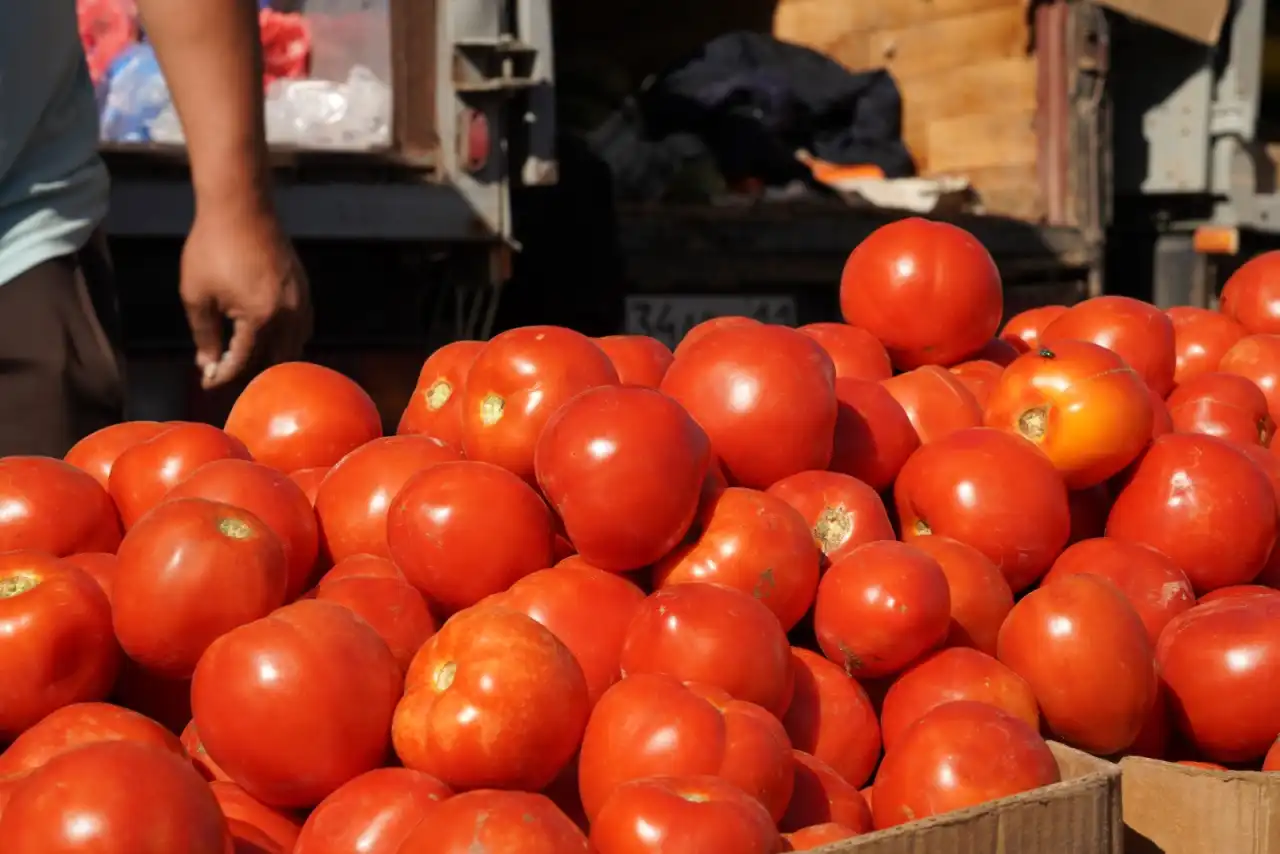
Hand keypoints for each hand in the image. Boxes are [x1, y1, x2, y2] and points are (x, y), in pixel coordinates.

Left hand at [179, 205, 311, 388]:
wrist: (239, 206)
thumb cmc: (212, 246)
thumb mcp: (197, 295)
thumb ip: (204, 335)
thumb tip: (207, 363)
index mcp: (260, 318)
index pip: (243, 360)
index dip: (221, 375)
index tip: (206, 382)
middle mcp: (288, 314)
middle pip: (277, 360)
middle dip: (253, 371)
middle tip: (229, 372)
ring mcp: (301, 300)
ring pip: (296, 344)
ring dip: (275, 356)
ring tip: (251, 357)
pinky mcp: (304, 286)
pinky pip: (303, 324)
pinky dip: (289, 336)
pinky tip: (271, 334)